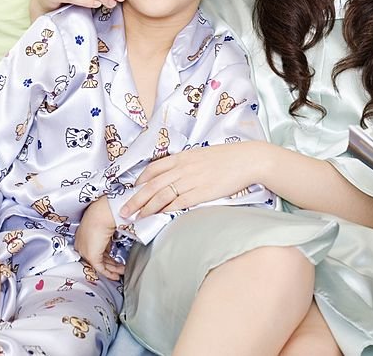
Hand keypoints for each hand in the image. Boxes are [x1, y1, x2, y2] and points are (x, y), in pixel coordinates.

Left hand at [75, 197, 123, 280]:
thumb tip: (113, 243)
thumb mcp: (105, 226)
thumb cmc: (105, 213)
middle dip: (110, 264)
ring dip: (112, 269)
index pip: (95, 250)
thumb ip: (106, 237)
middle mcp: (82, 244)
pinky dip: (109, 273)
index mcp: (83, 236)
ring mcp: (85, 251)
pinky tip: (116, 275)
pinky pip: (101, 268)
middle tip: (120, 268)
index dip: (106, 256)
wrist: (103, 213)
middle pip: (97, 258)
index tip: (114, 260)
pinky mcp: (91, 256)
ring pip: (100, 264)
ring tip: (122, 271)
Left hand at [121, 142, 261, 219]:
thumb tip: (177, 173)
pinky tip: (159, 218)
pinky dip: (166, 211)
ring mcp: (191, 180)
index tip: (133, 189)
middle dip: (135, 199)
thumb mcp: (203, 155)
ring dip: (147, 209)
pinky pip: (179, 203)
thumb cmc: (228, 157)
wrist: (248, 159)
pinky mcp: (202, 193)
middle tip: (124, 211)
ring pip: (162, 196)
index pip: (154, 169)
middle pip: (152, 185)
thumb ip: (187, 163)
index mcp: (183, 157)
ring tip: (137, 218)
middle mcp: (183, 168)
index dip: (140, 180)